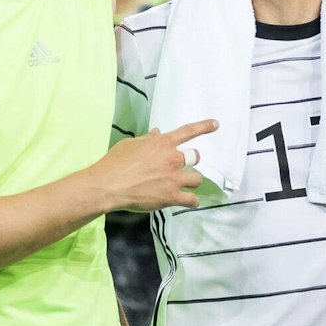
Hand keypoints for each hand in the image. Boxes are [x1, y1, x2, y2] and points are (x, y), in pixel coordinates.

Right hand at [94, 120, 216, 211]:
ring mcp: (174, 178)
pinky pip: (192, 200)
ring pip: (197, 178)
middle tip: (180, 166)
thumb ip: (147, 139)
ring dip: (192, 180)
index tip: (216, 124)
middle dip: (190, 160)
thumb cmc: (116, 162)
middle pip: (195, 157)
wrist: (109, 185)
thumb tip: (157, 133)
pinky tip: (190, 202)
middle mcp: (172, 159)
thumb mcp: (130, 144)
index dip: (204, 126)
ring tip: (184, 184)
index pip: (188, 131)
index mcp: (163, 143)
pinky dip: (192, 201)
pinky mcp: (172, 196)